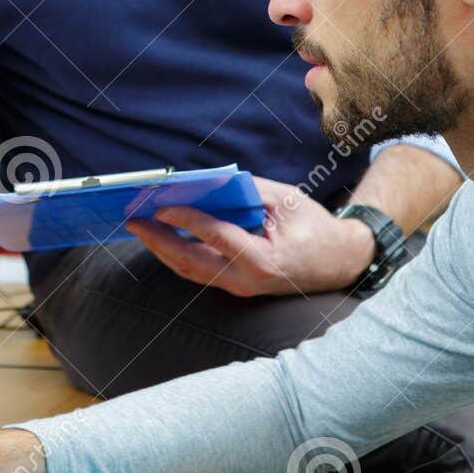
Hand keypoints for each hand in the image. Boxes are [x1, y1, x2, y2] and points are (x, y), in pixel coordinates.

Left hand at [126, 176, 375, 296]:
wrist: (340, 262)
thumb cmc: (315, 227)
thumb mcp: (285, 199)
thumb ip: (245, 191)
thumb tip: (207, 183)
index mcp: (262, 260)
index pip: (214, 237)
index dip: (184, 220)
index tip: (159, 205)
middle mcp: (246, 281)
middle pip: (191, 262)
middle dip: (158, 240)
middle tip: (133, 219)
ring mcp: (240, 289)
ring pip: (190, 272)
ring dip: (162, 249)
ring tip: (140, 227)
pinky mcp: (237, 287)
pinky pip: (200, 273)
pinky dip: (178, 255)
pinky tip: (163, 238)